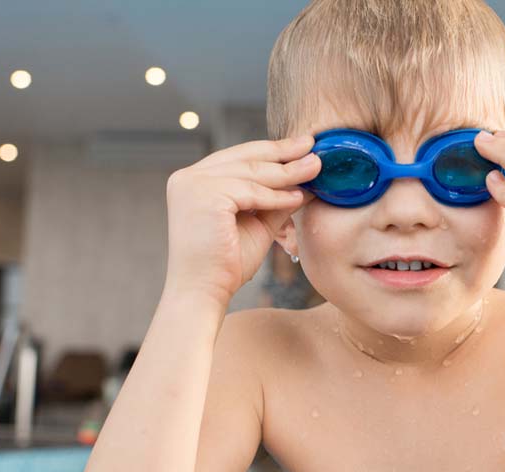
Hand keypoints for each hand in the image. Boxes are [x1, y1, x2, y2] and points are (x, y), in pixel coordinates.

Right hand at [163, 135, 320, 308]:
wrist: (204, 292)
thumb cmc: (227, 264)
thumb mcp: (258, 224)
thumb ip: (276, 201)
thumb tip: (307, 182)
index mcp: (195, 181)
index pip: (238, 157)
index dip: (272, 150)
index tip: (302, 146)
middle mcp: (188, 177)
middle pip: (245, 158)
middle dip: (283, 153)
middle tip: (313, 147)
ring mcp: (192, 185)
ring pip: (250, 172)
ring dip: (287, 172)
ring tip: (315, 170)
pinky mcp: (203, 197)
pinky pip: (249, 191)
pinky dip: (276, 195)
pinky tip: (298, 198)